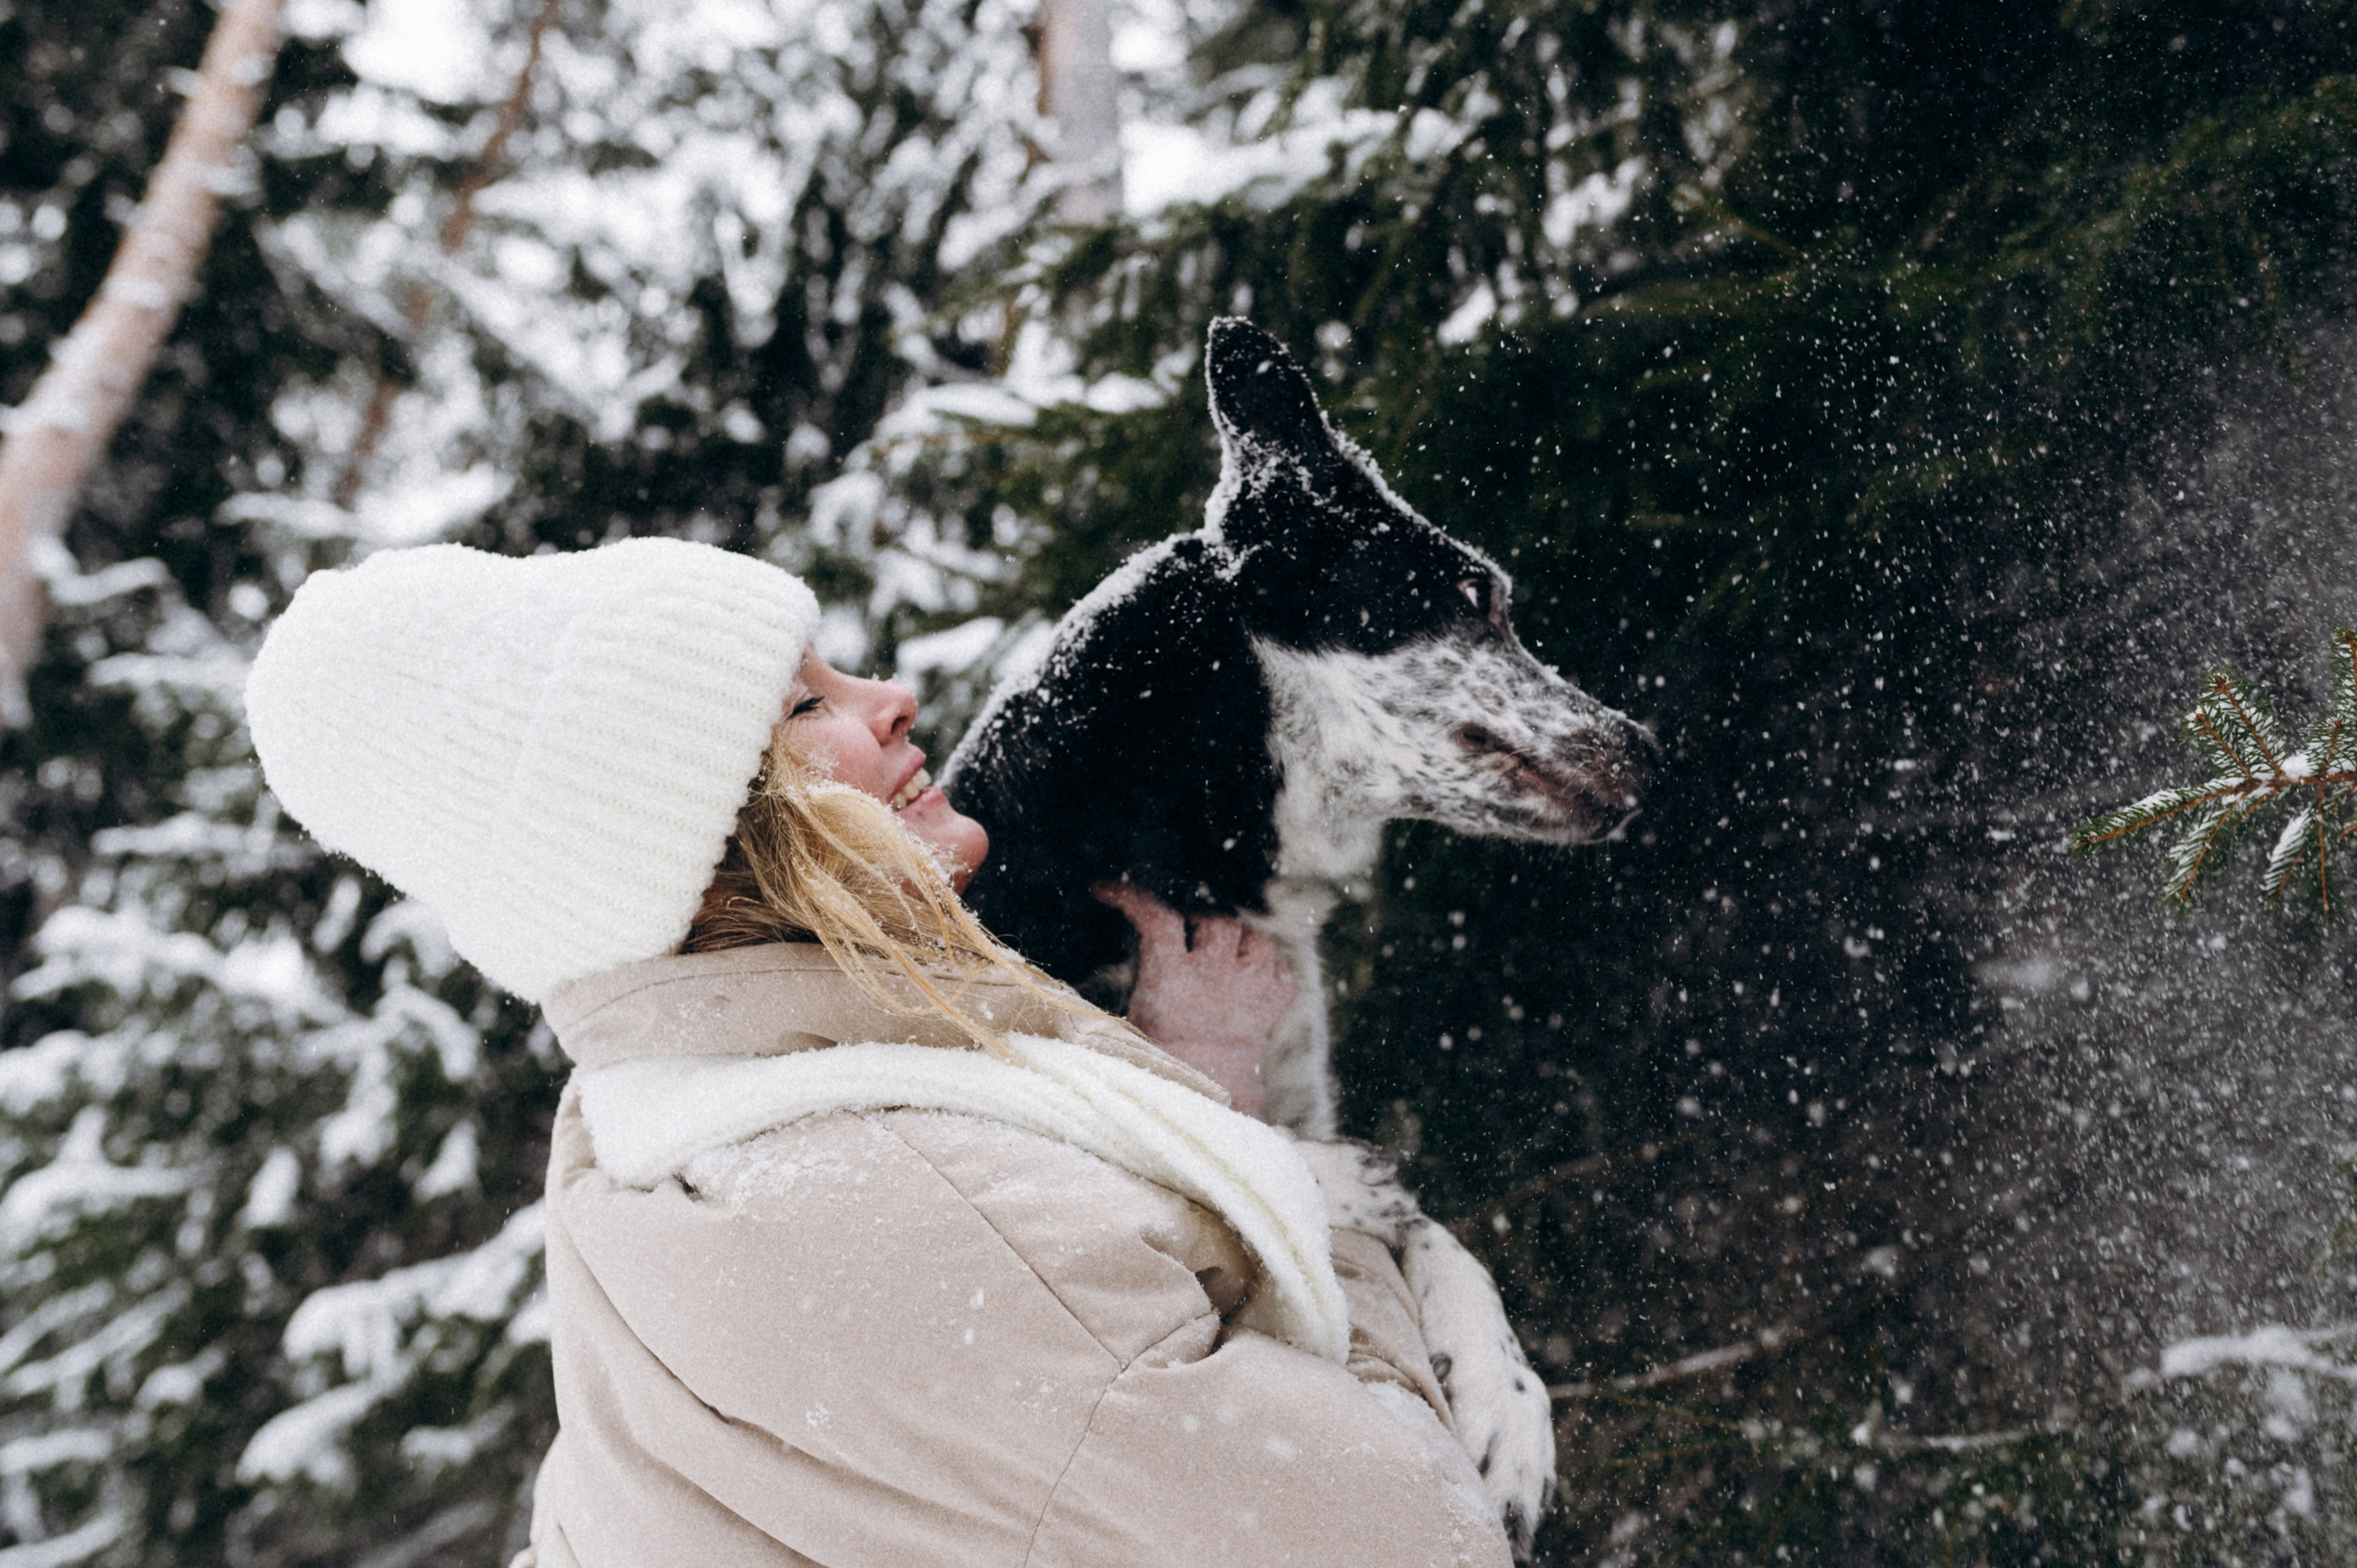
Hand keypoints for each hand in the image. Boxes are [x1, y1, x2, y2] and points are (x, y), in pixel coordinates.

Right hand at [1093, 883, 1294, 1119]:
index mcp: (1172, 981)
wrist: (1210, 1106)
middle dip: (1199, 918)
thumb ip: (1099, 1004)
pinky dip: (1268, 966)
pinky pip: (1281, 967)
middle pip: (1217, 920)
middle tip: (1183, 928)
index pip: (1155, 919)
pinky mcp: (1275, 1005)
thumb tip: (1055, 988)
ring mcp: (1252, 989)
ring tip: (1220, 950)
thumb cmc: (1158, 1068)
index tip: (1107, 890)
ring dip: (1239, 938)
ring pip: (1256, 938)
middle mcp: (1216, 977)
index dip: (1132, 897)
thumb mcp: (1123, 1031)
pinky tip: (1249, 976)